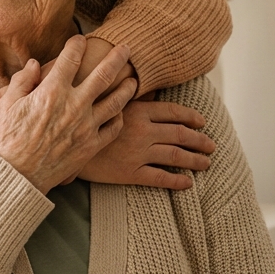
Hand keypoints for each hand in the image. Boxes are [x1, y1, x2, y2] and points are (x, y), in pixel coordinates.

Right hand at [0, 36, 137, 192]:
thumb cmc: (8, 139)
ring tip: (133, 79)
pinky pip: (112, 128)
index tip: (81, 39)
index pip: (70, 58)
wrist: (17, 175)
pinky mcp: (91, 146)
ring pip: (116, 101)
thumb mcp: (7, 103)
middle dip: (117, 58)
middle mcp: (74, 106)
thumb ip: (22, 79)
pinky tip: (121, 112)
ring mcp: (86, 127)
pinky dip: (119, 117)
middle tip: (126, 48)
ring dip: (127, 87)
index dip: (77, 44)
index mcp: (52, 92)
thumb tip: (36, 64)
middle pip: (103, 75)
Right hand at [76, 100, 214, 189]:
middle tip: (211, 145)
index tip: (202, 121)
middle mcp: (142, 131)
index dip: (190, 117)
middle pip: (180, 134)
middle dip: (199, 140)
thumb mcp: (104, 101)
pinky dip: (177, 180)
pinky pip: (160, 178)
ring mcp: (138, 153)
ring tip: (206, 163)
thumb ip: (126, 97)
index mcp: (137, 111)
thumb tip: (144, 90)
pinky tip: (188, 183)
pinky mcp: (130, 173)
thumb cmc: (82, 120)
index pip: (172, 112)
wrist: (62, 146)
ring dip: (194, 160)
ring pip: (175, 156)